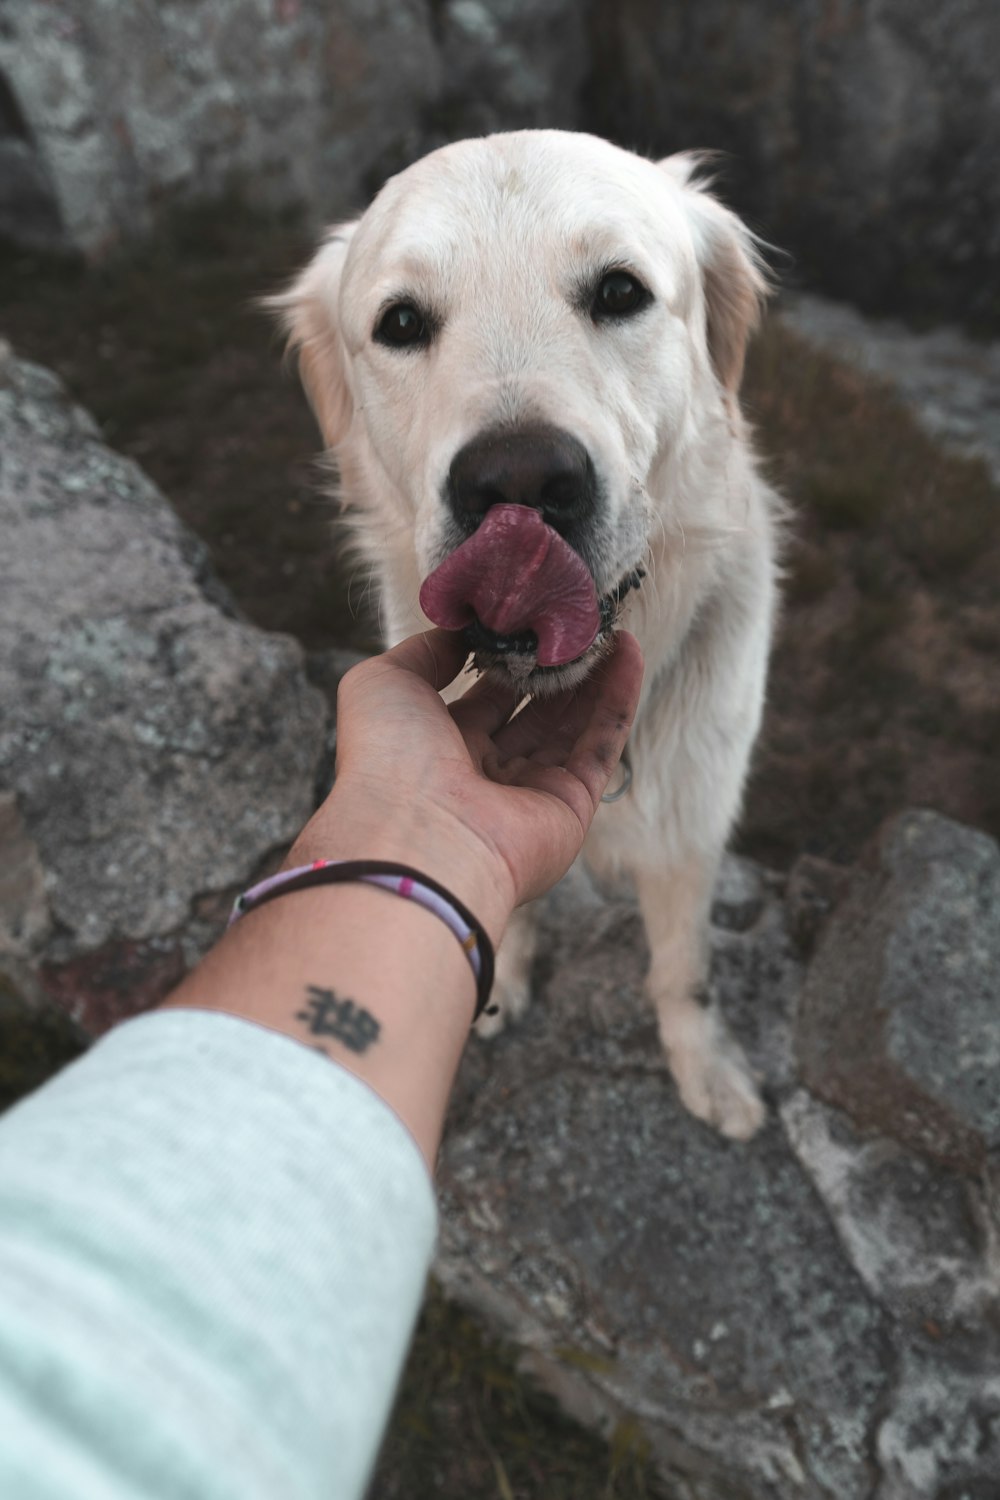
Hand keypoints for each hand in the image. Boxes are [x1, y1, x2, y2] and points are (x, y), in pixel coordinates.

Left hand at [291, 630, 643, 938]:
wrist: (417, 838)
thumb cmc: (388, 759)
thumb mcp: (384, 683)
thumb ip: (422, 652)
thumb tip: (461, 634)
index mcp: (436, 751)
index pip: (483, 698)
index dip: (508, 659)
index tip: (531, 618)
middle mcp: (483, 776)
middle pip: (532, 713)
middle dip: (557, 668)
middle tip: (579, 621)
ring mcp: (529, 795)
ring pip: (570, 727)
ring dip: (593, 678)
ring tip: (611, 628)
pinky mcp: (570, 807)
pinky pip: (600, 747)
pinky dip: (617, 702)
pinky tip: (628, 654)